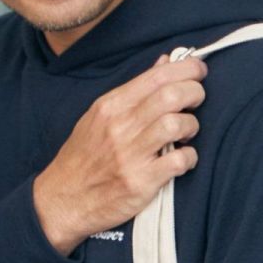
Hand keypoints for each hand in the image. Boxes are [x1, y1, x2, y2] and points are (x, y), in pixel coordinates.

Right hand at [33, 51, 208, 255]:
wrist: (63, 199)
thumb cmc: (85, 157)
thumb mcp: (101, 116)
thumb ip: (136, 91)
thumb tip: (166, 63)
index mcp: (111, 105)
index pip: (157, 76)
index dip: (186, 69)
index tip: (198, 71)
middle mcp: (120, 126)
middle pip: (171, 96)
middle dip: (195, 93)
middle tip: (196, 102)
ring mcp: (130, 154)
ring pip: (176, 124)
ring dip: (192, 126)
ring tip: (187, 133)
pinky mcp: (140, 182)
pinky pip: (178, 161)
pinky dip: (189, 158)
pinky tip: (183, 159)